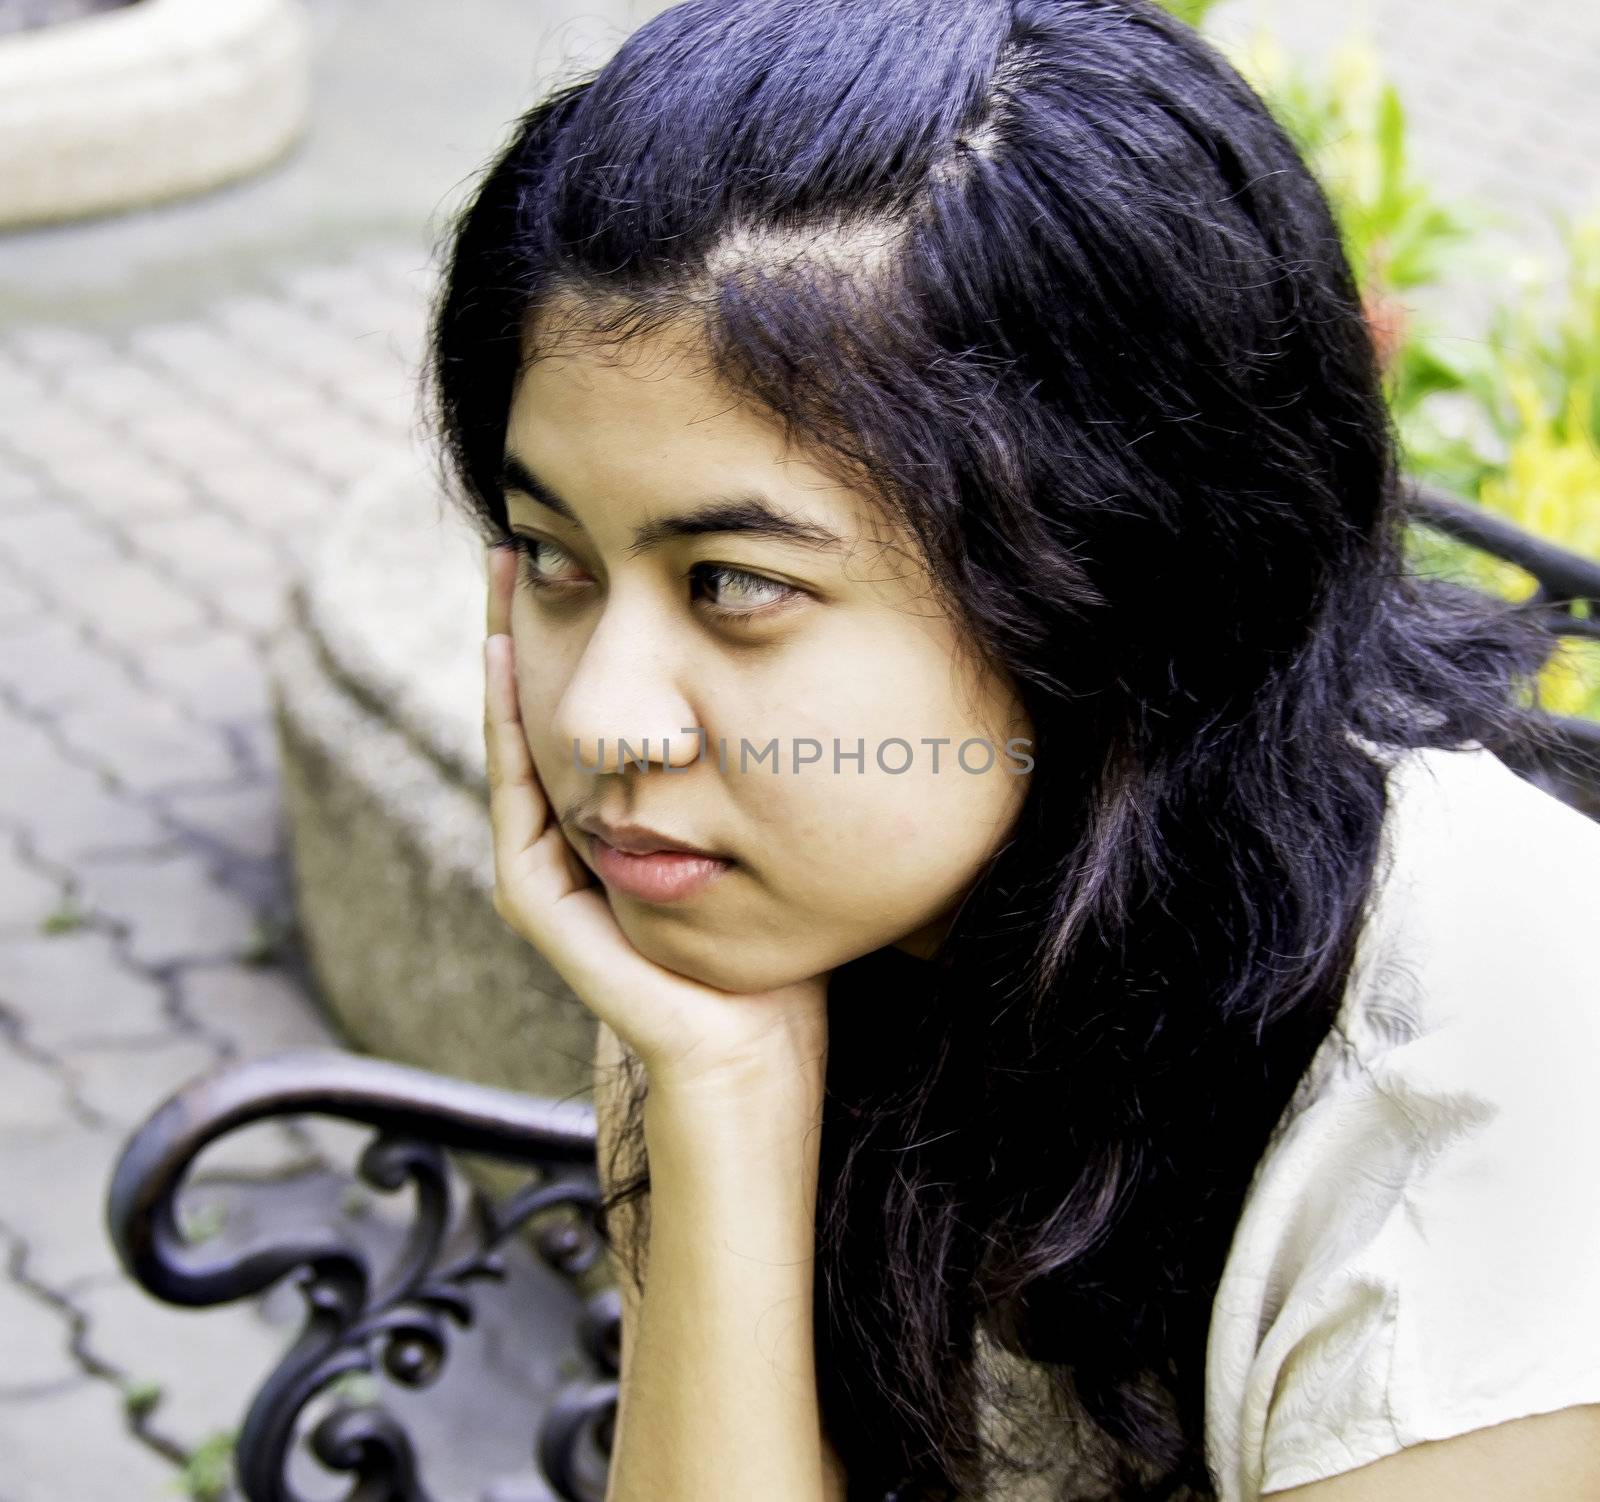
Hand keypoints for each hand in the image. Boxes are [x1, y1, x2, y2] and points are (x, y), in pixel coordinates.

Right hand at [482, 543, 830, 1099]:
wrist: (754, 1058)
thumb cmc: (776, 959)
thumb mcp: (767, 843)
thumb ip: (752, 784)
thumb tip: (793, 695)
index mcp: (621, 828)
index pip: (585, 720)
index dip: (575, 643)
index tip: (577, 559)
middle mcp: (576, 843)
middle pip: (539, 719)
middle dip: (527, 632)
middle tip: (513, 546)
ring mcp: (552, 873)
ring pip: (515, 746)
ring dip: (503, 662)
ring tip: (502, 578)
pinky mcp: (543, 905)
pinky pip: (516, 805)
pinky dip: (504, 734)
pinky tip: (505, 666)